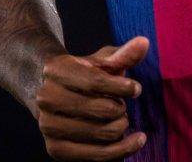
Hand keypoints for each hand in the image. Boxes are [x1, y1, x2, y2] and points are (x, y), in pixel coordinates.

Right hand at [35, 36, 149, 159]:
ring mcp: (48, 126)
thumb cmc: (84, 73)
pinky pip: (95, 155)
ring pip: (101, 134)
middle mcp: (46, 99)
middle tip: (123, 104)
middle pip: (101, 110)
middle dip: (121, 108)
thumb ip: (123, 54)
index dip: (120, 86)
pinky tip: (136, 141)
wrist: (54, 92)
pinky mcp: (55, 149)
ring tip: (122, 118)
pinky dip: (120, 150)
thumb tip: (144, 42)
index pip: (95, 81)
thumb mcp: (101, 61)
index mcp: (56, 70)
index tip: (137, 89)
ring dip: (121, 127)